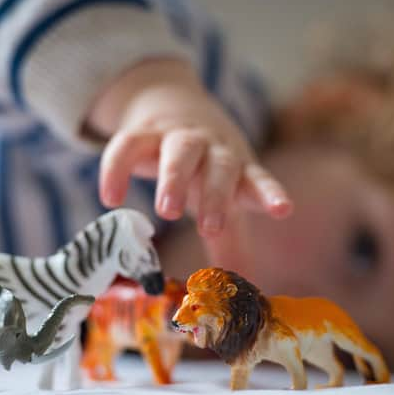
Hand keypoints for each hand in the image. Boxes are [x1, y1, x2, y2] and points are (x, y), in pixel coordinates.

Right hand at [91, 59, 290, 236]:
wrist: (172, 102)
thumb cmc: (204, 165)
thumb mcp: (221, 197)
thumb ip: (230, 241)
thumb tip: (243, 292)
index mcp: (236, 169)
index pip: (257, 180)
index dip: (269, 194)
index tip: (282, 210)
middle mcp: (212, 149)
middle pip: (220, 167)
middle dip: (216, 195)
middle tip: (209, 229)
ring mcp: (178, 137)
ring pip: (181, 151)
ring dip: (176, 178)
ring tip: (166, 212)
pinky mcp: (143, 132)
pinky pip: (129, 145)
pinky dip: (118, 169)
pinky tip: (111, 198)